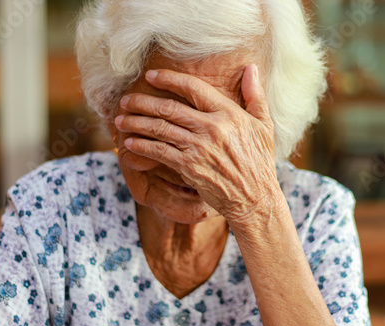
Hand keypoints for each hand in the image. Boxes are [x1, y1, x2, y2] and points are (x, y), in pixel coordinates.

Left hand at [115, 64, 279, 225]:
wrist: (255, 198)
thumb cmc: (260, 162)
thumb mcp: (264, 125)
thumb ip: (255, 95)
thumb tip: (251, 68)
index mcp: (229, 114)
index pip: (193, 88)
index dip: (169, 79)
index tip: (151, 76)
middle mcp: (212, 128)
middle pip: (169, 108)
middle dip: (142, 102)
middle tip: (126, 100)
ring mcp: (199, 148)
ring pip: (160, 129)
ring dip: (136, 123)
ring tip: (120, 120)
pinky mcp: (189, 167)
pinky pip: (159, 152)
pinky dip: (142, 146)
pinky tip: (130, 142)